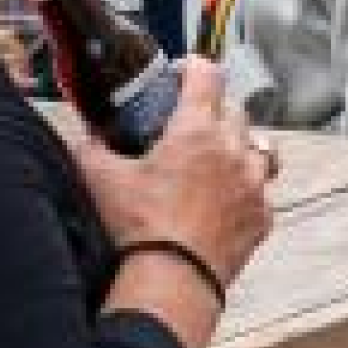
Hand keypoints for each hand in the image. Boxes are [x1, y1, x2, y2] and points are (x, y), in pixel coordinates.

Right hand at [72, 60, 271, 288]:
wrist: (171, 280)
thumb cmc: (139, 228)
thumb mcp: (101, 181)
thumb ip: (91, 150)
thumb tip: (85, 140)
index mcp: (196, 130)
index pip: (207, 75)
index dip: (194, 67)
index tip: (182, 72)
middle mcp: (233, 149)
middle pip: (235, 110)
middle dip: (215, 110)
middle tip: (192, 125)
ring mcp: (253, 184)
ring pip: (260, 148)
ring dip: (242, 147)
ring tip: (221, 160)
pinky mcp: (262, 217)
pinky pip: (262, 194)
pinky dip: (248, 194)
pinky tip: (228, 204)